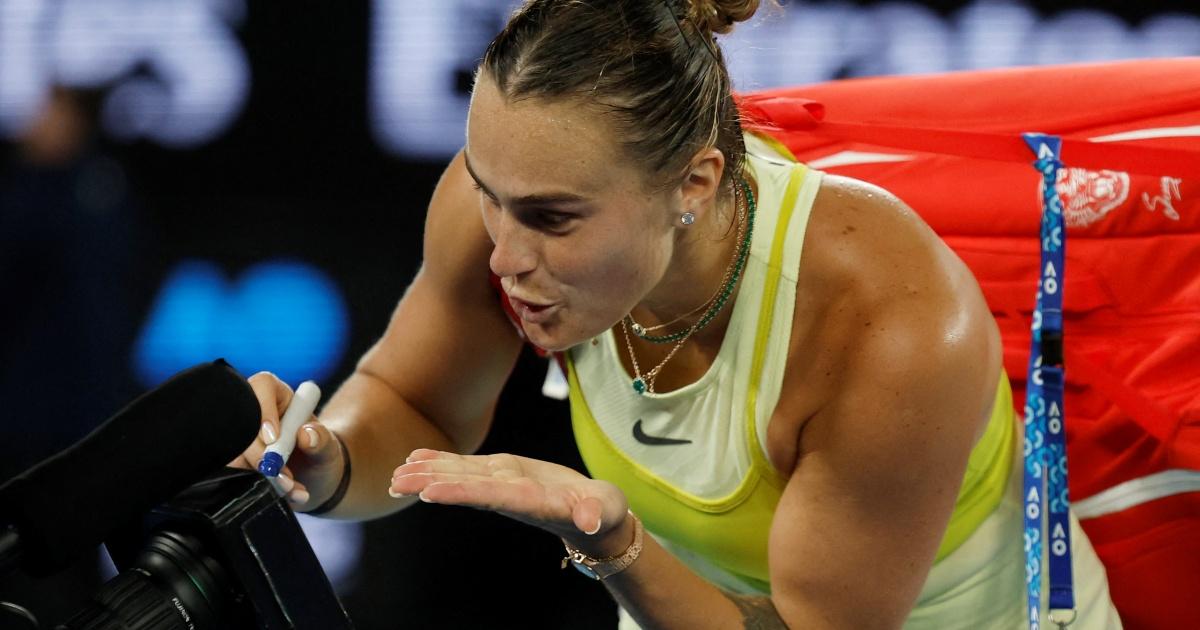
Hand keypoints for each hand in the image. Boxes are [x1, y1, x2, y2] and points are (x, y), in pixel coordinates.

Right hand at [227, 371, 343, 510]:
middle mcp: (254, 412)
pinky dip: (259, 488)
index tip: (273, 438)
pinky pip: (235, 473)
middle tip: (281, 475)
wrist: (315, 479)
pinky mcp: (235, 460)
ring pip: (236, 452)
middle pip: (242, 422)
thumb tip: (306, 434)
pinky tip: (285, 493)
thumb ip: (322, 438)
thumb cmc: (321, 453)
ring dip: (262, 476)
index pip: (262, 385)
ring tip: (291, 488)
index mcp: (278, 395)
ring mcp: (241, 438)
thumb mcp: (329, 447)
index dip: (264, 410)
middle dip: (260, 454)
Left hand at [390, 449, 628, 544]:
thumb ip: (597, 513)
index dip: (460, 493)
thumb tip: (591, 520)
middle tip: (396, 483)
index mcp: (530, 503)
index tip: (430, 494)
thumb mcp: (605, 511)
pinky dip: (442, 461)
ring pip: (460, 477)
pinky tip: (416, 457)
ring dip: (428, 474)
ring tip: (397, 473)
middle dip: (431, 484)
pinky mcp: (504, 473)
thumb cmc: (602, 513)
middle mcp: (509, 496)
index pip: (490, 497)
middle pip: (465, 488)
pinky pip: (467, 467)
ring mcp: (503, 484)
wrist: (595, 517)